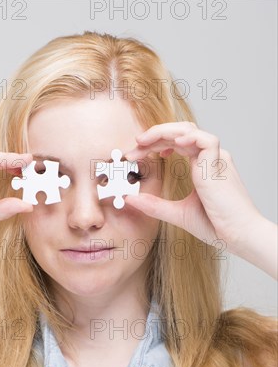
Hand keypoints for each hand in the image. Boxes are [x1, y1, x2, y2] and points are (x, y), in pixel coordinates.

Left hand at [124, 121, 262, 253]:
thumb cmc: (215, 226)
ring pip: (190, 130)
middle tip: (133, 148)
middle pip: (180, 133)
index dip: (154, 144)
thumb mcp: (176, 213)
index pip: (177, 144)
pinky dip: (188, 138)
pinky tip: (172, 145)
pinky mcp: (219, 164)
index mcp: (203, 166)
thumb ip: (153, 205)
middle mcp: (210, 158)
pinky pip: (206, 140)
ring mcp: (215, 159)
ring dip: (163, 132)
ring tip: (143, 141)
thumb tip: (130, 198)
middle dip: (154, 136)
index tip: (135, 155)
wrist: (236, 236)